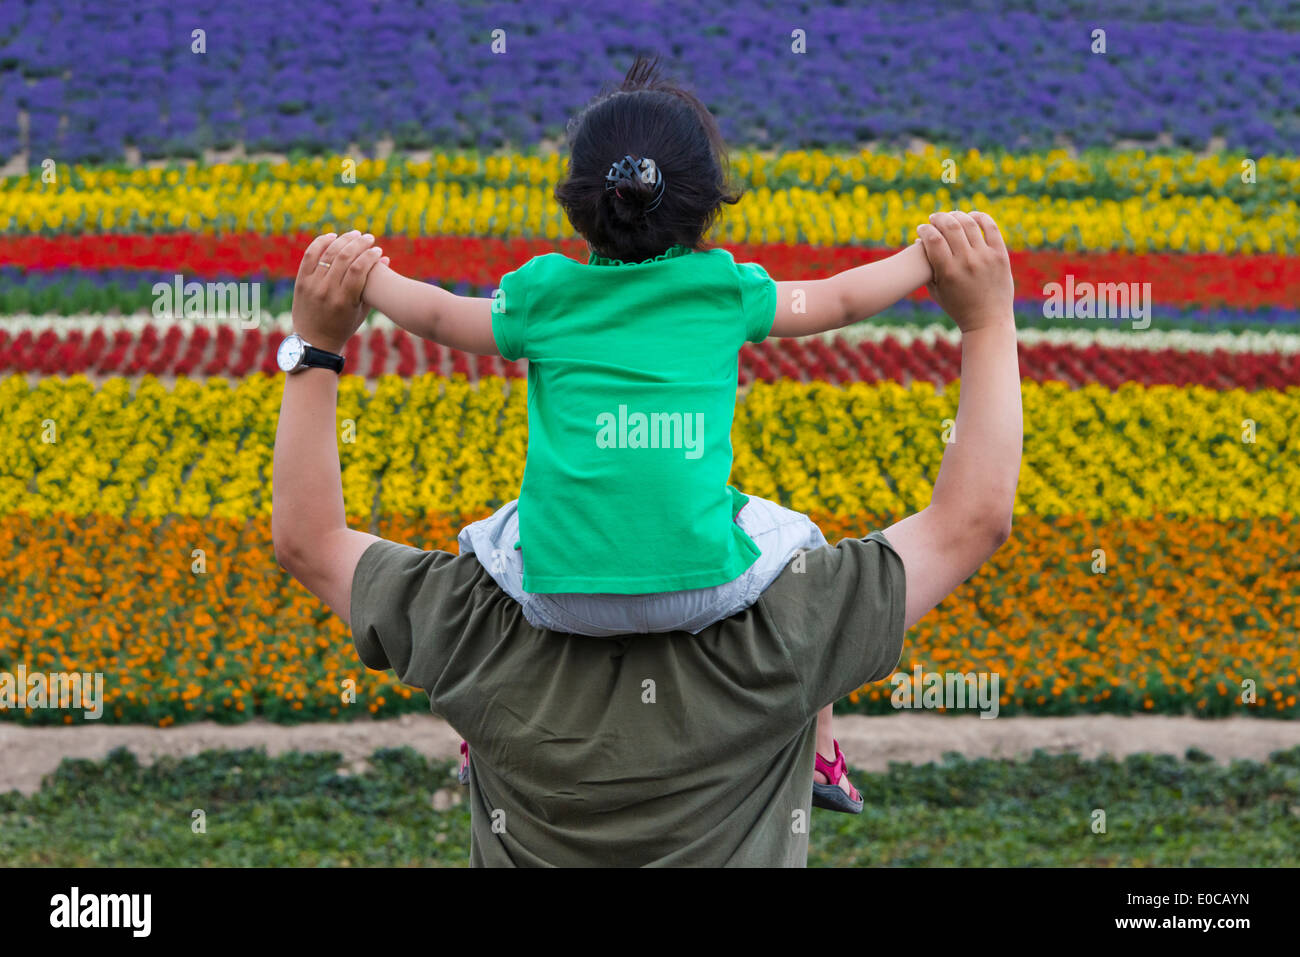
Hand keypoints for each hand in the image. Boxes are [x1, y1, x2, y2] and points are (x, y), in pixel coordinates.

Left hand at [291, 231, 388, 352]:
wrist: (314, 341)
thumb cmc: (344, 327)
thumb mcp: (362, 310)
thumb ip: (372, 285)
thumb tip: (386, 260)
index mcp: (344, 300)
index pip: (358, 268)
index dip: (370, 255)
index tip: (378, 250)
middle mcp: (327, 291)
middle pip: (344, 257)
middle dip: (359, 244)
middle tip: (369, 238)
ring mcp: (312, 285)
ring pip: (328, 254)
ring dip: (343, 240)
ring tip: (354, 235)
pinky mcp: (301, 281)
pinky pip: (310, 255)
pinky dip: (321, 243)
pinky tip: (333, 237)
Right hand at [915, 210, 1013, 332]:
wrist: (988, 320)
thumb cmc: (958, 307)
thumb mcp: (937, 291)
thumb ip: (928, 267)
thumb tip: (920, 242)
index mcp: (948, 272)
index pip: (933, 239)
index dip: (925, 229)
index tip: (921, 228)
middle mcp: (967, 262)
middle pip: (950, 227)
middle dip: (939, 218)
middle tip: (934, 218)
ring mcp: (985, 257)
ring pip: (969, 224)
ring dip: (957, 215)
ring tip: (951, 216)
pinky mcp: (1000, 255)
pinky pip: (991, 228)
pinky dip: (980, 218)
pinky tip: (971, 217)